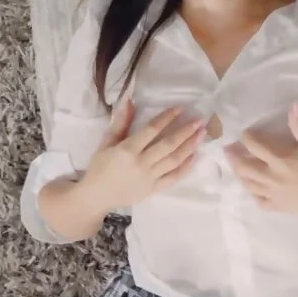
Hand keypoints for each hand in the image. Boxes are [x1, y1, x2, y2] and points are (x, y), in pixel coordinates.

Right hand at [80, 98, 206, 211]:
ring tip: (201, 134)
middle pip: (168, 145)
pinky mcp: (153, 189)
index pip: (151, 130)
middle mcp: (141, 163)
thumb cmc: (100, 166)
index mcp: (127, 150)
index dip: (167, 118)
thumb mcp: (106, 142)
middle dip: (185, 132)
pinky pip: (173, 178)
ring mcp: (149, 178)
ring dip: (189, 146)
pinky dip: (186, 167)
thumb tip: (130, 101)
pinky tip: (195, 156)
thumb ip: (120, 123)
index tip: (180, 108)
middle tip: (199, 121)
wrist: (96, 196)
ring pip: (174, 160)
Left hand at [225, 103, 297, 218]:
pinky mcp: (279, 208)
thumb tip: (293, 106)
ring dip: (239, 174)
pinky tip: (253, 189)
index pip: (255, 147)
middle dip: (233, 157)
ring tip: (235, 167)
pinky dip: (253, 195)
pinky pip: (259, 202)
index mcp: (280, 162)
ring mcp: (274, 195)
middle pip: (244, 168)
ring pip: (248, 185)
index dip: (247, 138)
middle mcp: (272, 179)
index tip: (244, 133)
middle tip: (228, 149)